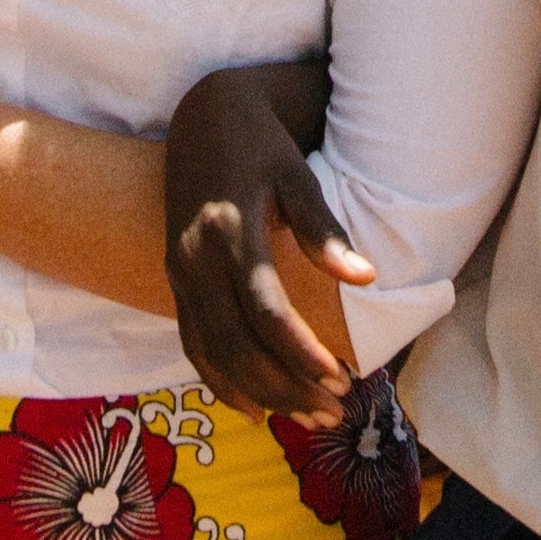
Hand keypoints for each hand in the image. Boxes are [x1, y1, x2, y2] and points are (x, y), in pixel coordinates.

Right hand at [165, 64, 370, 420]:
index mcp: (230, 231)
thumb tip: (366, 278)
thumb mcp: (296, 176)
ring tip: (308, 419)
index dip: (301, 353)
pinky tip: (256, 409)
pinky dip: (220, 382)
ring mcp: (179, 273)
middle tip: (336, 414)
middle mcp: (195, 258)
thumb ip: (325, 230)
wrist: (202, 119)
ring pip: (212, 353)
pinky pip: (192, 344)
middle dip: (286, 388)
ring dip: (259, 394)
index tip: (341, 380)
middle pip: (236, 345)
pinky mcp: (174, 280)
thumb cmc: (260, 146)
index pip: (265, 311)